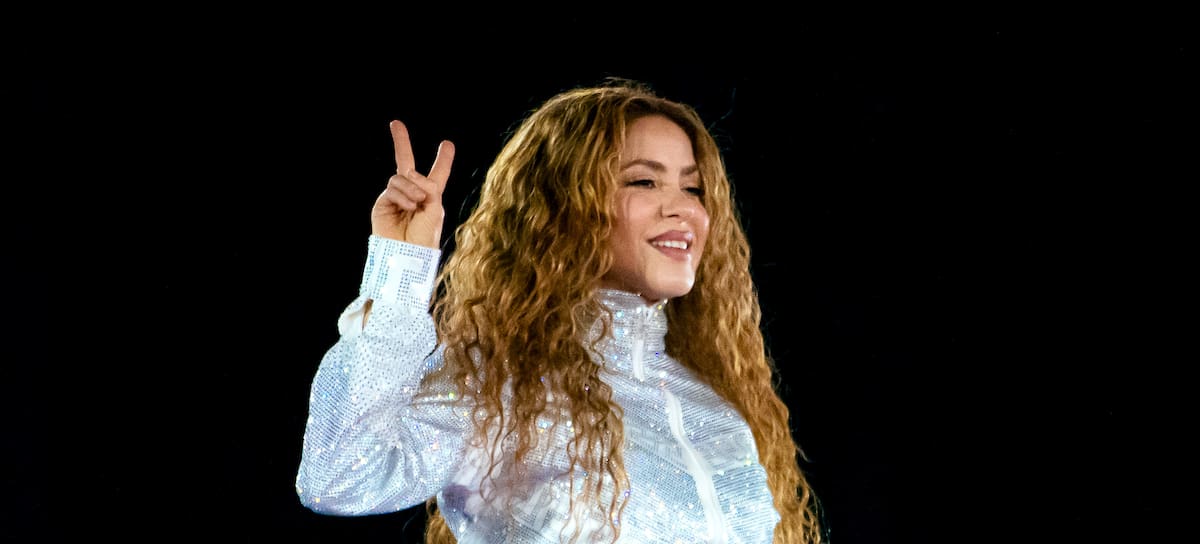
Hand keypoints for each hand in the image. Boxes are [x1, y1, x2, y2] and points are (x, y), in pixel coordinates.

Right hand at [370, 120, 454, 247]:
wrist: (408, 253)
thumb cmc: (426, 236)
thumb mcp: (435, 207)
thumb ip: (427, 185)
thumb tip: (408, 172)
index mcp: (431, 196)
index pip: (438, 174)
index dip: (443, 160)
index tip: (448, 144)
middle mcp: (413, 193)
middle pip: (406, 163)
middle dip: (401, 142)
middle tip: (395, 123)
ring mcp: (396, 197)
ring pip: (401, 177)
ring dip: (412, 189)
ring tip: (417, 204)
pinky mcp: (383, 203)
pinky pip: (392, 188)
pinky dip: (403, 196)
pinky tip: (408, 208)